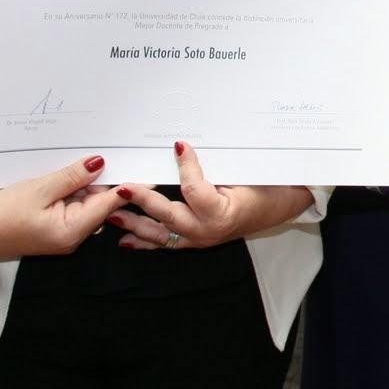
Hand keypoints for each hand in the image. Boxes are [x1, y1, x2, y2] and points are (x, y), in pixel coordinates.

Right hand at [0, 154, 116, 261]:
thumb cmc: (0, 213)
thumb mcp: (39, 189)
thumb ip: (72, 176)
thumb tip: (101, 162)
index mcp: (72, 231)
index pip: (111, 202)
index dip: (127, 181)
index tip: (143, 162)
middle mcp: (72, 236)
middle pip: (100, 201)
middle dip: (103, 177)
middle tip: (112, 147)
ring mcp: (63, 232)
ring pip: (86, 201)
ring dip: (85, 181)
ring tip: (86, 155)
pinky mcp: (53, 226)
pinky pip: (72, 204)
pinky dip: (72, 188)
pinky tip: (68, 171)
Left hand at [107, 141, 311, 250]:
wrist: (276, 210)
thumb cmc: (264, 190)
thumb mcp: (245, 174)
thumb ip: (215, 166)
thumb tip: (187, 147)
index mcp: (222, 213)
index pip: (196, 190)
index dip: (186, 167)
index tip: (179, 145)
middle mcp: (206, 231)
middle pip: (168, 216)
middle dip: (143, 201)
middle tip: (123, 188)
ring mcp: (198, 239)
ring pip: (160, 234)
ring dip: (135, 224)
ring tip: (112, 214)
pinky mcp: (193, 242)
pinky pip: (164, 243)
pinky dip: (144, 241)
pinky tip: (125, 239)